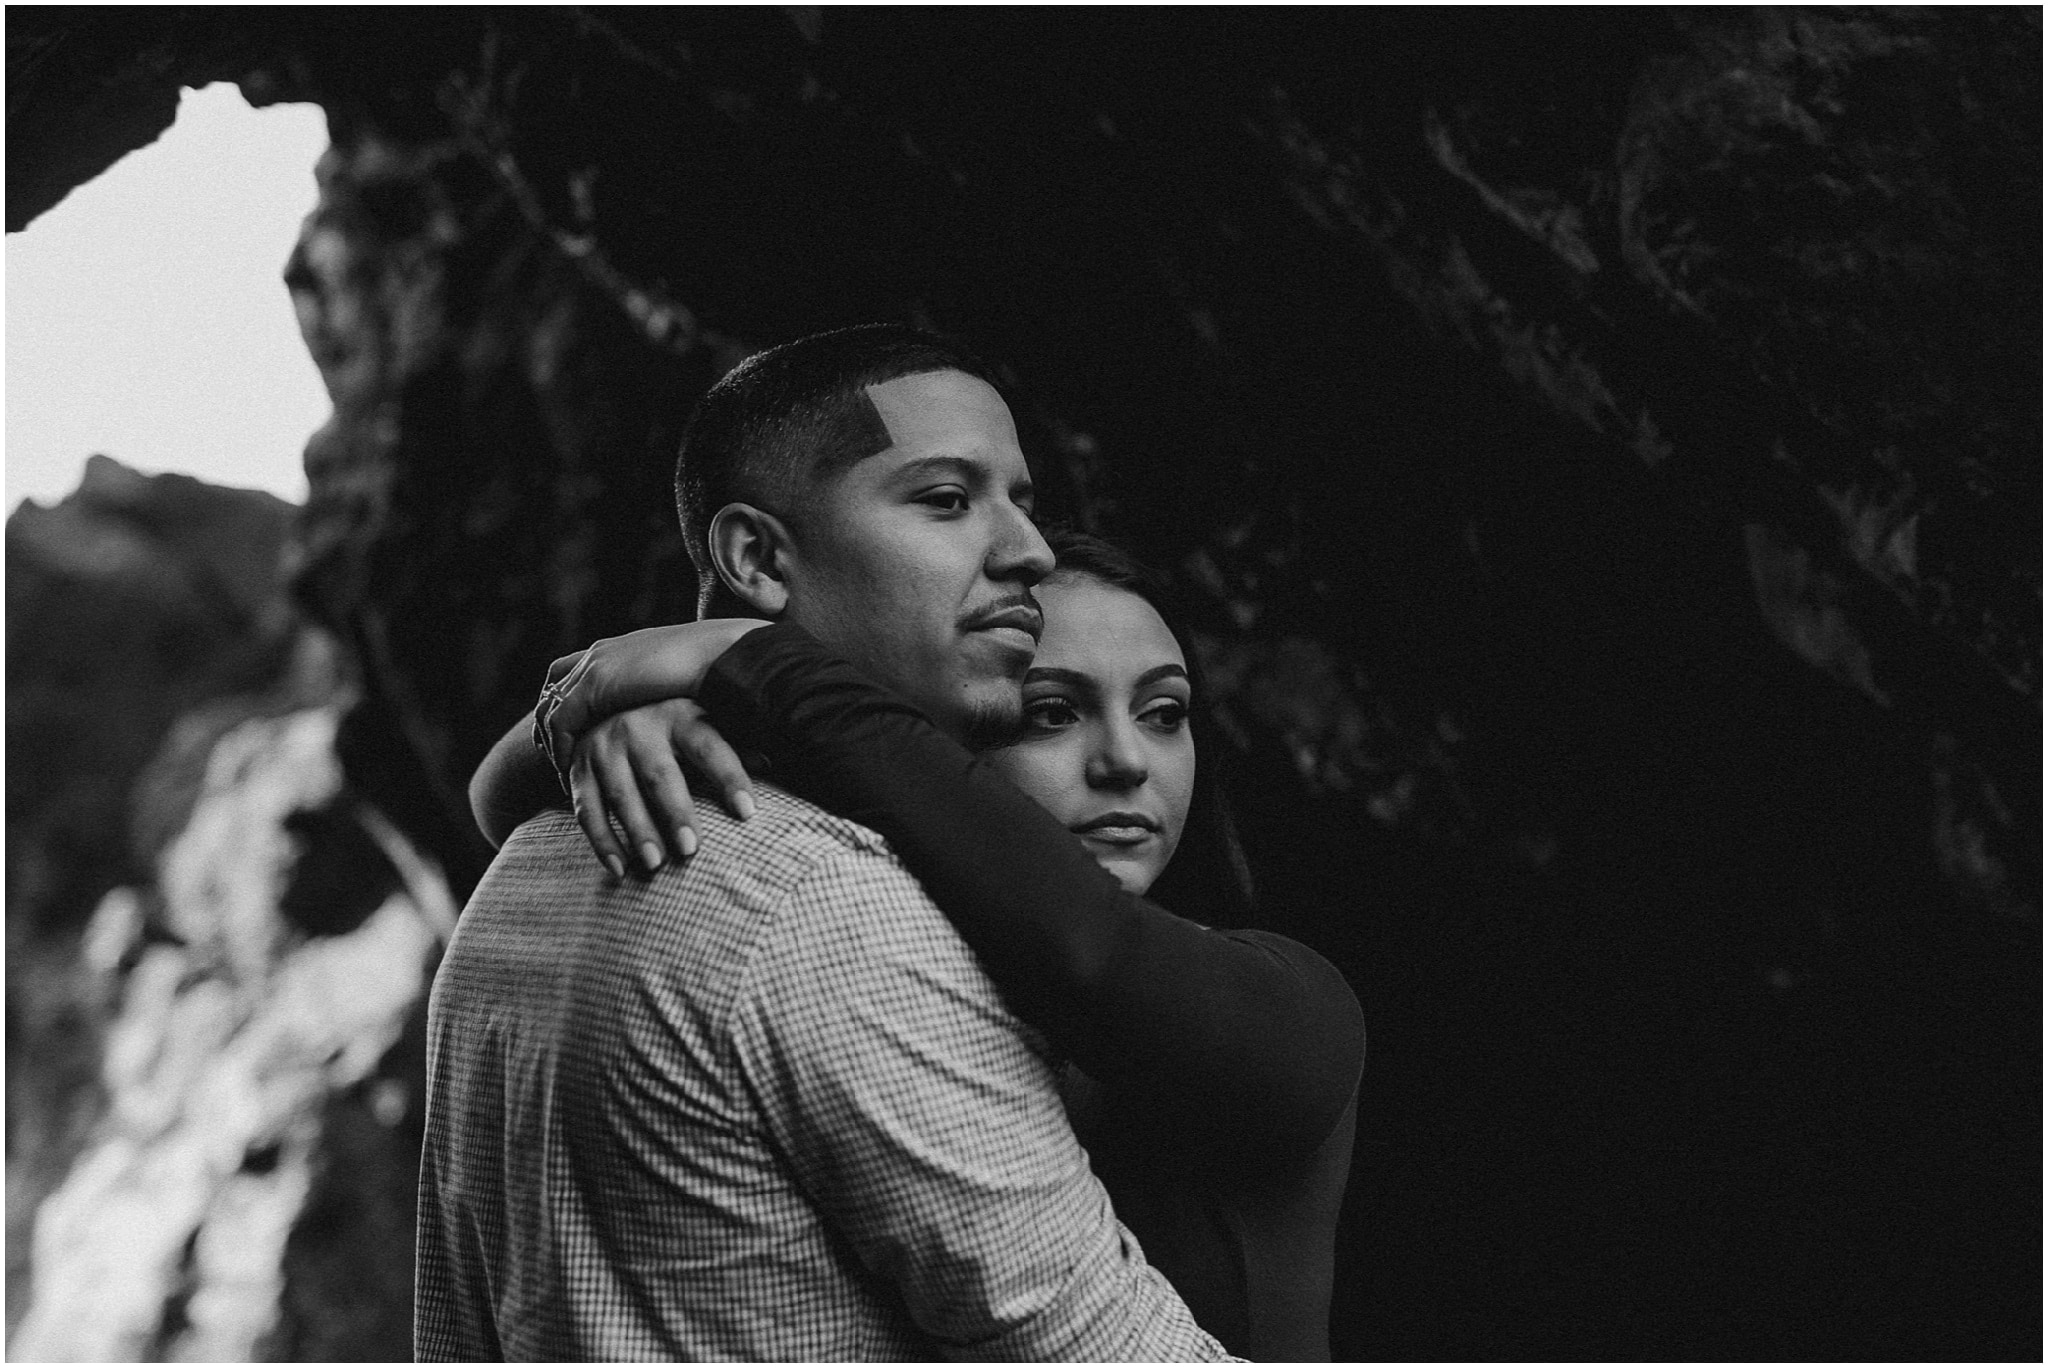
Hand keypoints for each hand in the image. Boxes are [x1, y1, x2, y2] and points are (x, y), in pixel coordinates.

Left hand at [540, 618, 770, 777]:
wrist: (723, 653)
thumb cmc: (721, 666)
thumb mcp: (683, 682)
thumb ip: (667, 694)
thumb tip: (678, 711)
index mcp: (620, 648)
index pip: (575, 670)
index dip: (567, 699)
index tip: (573, 731)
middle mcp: (601, 654)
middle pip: (555, 685)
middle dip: (549, 721)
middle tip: (554, 754)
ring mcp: (595, 666)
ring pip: (552, 707)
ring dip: (552, 741)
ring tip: (562, 773)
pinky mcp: (595, 684)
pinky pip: (562, 721)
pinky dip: (561, 748)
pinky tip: (569, 772)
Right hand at [568, 698, 757, 875]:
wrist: (602, 704)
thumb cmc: (672, 726)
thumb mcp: (703, 725)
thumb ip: (735, 743)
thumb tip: (771, 761)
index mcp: (680, 715)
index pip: (710, 748)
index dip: (730, 777)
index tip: (749, 812)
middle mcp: (639, 727)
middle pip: (661, 774)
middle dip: (675, 813)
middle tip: (691, 850)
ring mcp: (604, 748)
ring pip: (621, 794)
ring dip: (638, 831)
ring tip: (655, 864)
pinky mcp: (578, 769)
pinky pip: (587, 809)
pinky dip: (602, 841)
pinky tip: (619, 869)